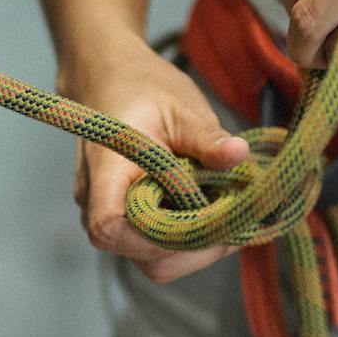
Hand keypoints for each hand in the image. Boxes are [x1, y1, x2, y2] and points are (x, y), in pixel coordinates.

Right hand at [60, 36, 250, 283]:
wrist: (109, 78)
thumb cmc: (140, 87)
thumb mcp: (180, 107)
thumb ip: (207, 137)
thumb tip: (240, 155)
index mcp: (106, 170)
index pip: (109, 228)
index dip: (154, 241)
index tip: (202, 224)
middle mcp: (97, 201)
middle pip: (140, 256)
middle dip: (192, 250)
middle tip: (234, 223)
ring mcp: (108, 212)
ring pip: (150, 257)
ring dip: (192, 246)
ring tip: (225, 214)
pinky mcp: (124, 217)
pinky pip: (152, 244)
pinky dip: (185, 237)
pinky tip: (210, 210)